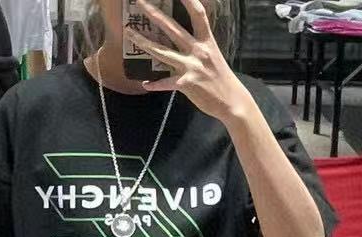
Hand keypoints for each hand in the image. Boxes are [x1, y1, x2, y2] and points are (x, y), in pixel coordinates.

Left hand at [125, 0, 253, 123]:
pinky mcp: (186, 84)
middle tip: (139, 2)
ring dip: (144, 42)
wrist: (232, 101)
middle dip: (154, 13)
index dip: (188, 0)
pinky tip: (145, 83)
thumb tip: (183, 38)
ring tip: (129, 33)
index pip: (198, 14)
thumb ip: (199, 45)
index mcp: (207, 41)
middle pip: (172, 28)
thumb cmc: (221, 78)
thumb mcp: (213, 55)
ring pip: (162, 52)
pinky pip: (165, 83)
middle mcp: (198, 51)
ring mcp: (191, 67)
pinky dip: (155, 84)